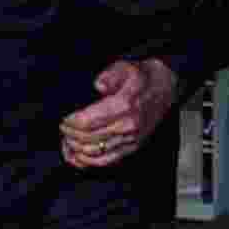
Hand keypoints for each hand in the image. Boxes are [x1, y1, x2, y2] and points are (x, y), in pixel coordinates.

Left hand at [59, 58, 178, 168]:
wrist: (165, 87)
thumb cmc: (143, 77)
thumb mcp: (125, 67)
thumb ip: (109, 75)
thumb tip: (98, 85)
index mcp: (124, 105)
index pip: (88, 121)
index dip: (71, 123)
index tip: (64, 119)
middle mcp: (128, 125)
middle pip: (88, 138)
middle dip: (70, 134)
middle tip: (63, 128)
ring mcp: (130, 139)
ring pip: (94, 152)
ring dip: (76, 149)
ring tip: (67, 140)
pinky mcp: (132, 147)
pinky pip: (106, 161)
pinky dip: (88, 161)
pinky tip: (77, 155)